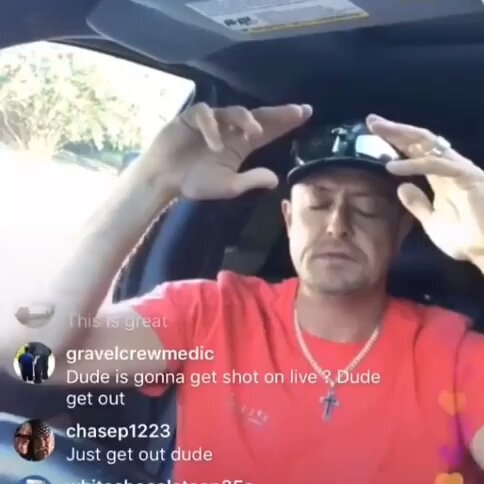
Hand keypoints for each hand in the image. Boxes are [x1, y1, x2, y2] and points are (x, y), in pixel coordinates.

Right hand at [146, 102, 311, 198]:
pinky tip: (215, 143)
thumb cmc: (194, 182)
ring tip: (253, 132)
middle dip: (277, 113)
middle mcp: (229, 130)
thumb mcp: (227, 186)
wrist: (164, 180)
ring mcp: (211, 122)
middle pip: (257, 116)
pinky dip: (211, 127)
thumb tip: (275, 179)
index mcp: (240, 145)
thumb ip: (250, 180)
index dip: (285, 122)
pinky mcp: (191, 118)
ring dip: (245, 120)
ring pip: (233, 111)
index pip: (267, 131)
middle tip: (297, 110)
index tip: (305, 113)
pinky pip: (205, 115)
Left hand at [366, 114, 483, 265]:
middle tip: (371, 120)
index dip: (396, 141)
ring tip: (377, 130)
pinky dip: (413, 165)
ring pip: (427, 145)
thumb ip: (418, 204)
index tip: (373, 134)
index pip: (415, 152)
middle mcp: (449, 168)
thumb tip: (402, 186)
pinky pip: (436, 165)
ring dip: (400, 135)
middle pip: (419, 142)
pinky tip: (391, 166)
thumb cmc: (466, 238)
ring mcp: (458, 170)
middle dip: (395, 130)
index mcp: (441, 177)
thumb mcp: (431, 221)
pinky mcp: (467, 176)